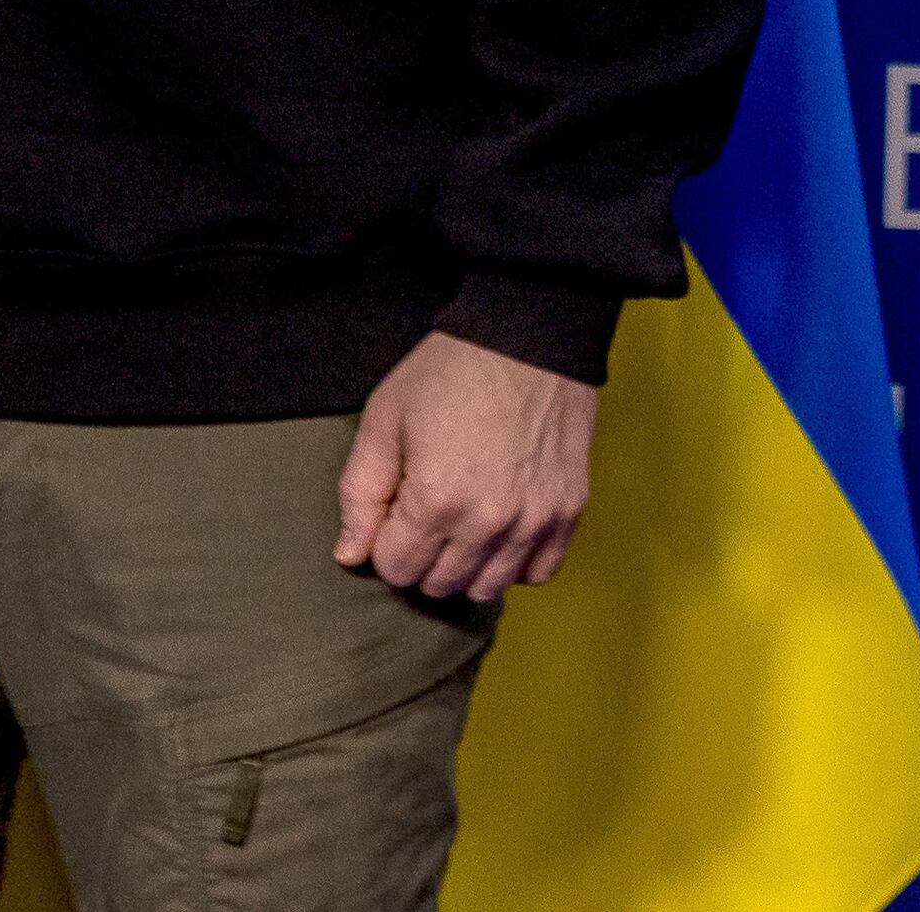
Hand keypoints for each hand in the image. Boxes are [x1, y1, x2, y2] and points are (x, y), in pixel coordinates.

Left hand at [335, 329, 598, 601]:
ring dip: (466, 565)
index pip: (395, 569)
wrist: (530, 332)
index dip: (386, 540)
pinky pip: (538, 572)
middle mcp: (489, 522)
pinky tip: (501, 530)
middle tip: (427, 510)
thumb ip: (360, 493)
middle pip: (439, 585)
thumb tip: (350, 555)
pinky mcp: (568, 510)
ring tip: (463, 521)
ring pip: (487, 588)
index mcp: (436, 499)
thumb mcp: (386, 418)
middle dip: (422, 556)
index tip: (398, 505)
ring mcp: (534, 519)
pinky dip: (515, 562)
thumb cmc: (451, 371)